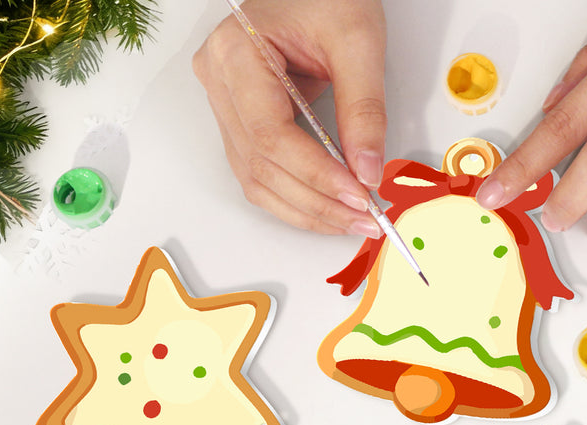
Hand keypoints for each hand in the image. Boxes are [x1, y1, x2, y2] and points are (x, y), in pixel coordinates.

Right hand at [193, 0, 385, 235]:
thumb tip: (367, 171)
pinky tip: (330, 209)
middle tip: (365, 219)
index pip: (272, 136)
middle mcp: (219, 82)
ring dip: (307, 210)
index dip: (317, 175)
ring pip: (258, 181)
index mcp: (235, 53)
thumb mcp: (357, 41)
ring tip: (352, 221)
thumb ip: (364, 109)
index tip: (359, 195)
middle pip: (263, 166)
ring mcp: (225, 105)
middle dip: (318, 202)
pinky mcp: (241, 122)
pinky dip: (297, 199)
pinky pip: (262, 175)